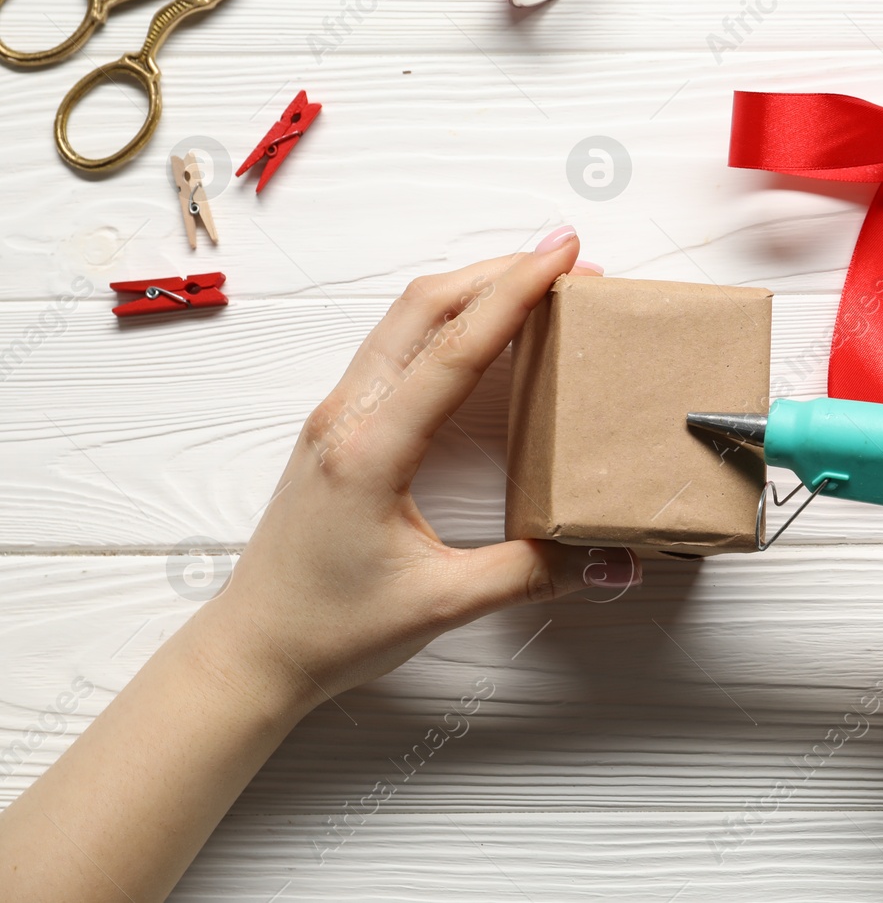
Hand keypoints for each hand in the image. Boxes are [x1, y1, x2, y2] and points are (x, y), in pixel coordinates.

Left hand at [200, 227, 637, 711]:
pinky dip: (449, 320)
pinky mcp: (342, 427)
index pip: (454, 348)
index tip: (563, 255)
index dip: (514, 294)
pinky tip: (483, 330)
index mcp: (371, 449)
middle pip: (425, 307)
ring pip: (407, 319)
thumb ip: (532, 573)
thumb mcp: (442, 604)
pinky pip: (397, 347)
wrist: (254, 648)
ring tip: (536, 279)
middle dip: (500, 270)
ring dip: (472, 288)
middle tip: (568, 256)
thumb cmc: (329, 627)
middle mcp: (348, 416)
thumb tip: (607, 554)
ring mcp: (339, 416)